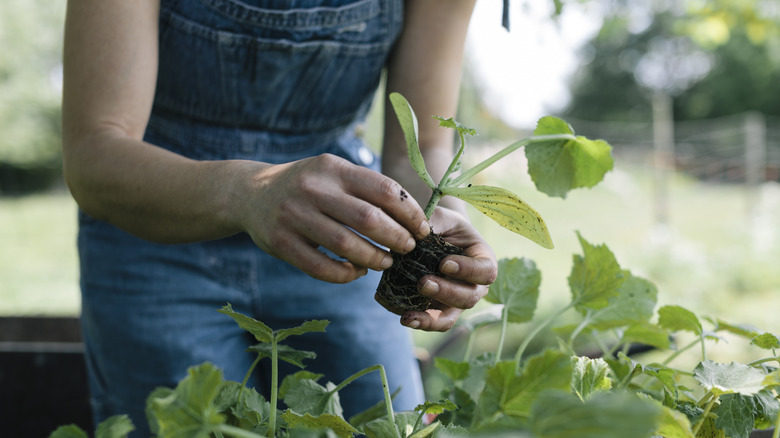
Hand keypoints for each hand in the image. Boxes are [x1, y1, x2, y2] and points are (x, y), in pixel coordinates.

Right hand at [237, 153, 429, 282]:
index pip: (384, 190)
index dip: (409, 213)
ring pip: (346, 245)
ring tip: (385, 262)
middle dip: (396, 238)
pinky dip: (345, 274)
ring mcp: (293, 216)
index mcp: (333, 168)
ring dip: (373, 259)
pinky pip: (320, 267)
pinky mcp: (280, 243)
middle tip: (407, 248)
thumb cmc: (307, 186)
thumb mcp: (332, 172)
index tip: (422, 229)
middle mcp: (313, 189)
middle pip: (368, 219)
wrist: (249, 194)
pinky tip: (356, 272)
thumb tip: (412, 217)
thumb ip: (365, 188)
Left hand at [400, 207, 496, 331]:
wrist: (434, 235)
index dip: (468, 270)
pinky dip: (420, 322)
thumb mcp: (440, 217)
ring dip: (431, 316)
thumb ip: (433, 222)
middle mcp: (475, 284)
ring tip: (410, 313)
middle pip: (470, 297)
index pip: (486, 271)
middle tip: (423, 283)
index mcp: (483, 259)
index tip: (444, 263)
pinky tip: (404, 318)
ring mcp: (457, 299)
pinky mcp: (439, 308)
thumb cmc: (442, 223)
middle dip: (446, 293)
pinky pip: (434, 321)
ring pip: (451, 316)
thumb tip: (415, 234)